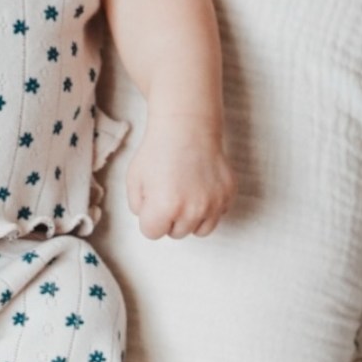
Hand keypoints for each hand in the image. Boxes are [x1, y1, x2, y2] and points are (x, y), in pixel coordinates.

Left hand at [125, 114, 235, 240]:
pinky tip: (200, 187)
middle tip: (168, 193)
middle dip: (169, 218)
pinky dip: (209, 207)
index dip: (149, 217)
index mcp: (164, 208)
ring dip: (190, 218)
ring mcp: (213, 204)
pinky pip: (217, 215)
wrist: (187, 128)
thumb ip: (138, 207)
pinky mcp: (228, 196)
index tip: (152, 200)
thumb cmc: (158, 151)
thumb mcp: (134, 180)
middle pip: (176, 233)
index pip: (152, 233)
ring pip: (199, 230)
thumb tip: (150, 219)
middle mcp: (192, 210)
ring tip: (184, 194)